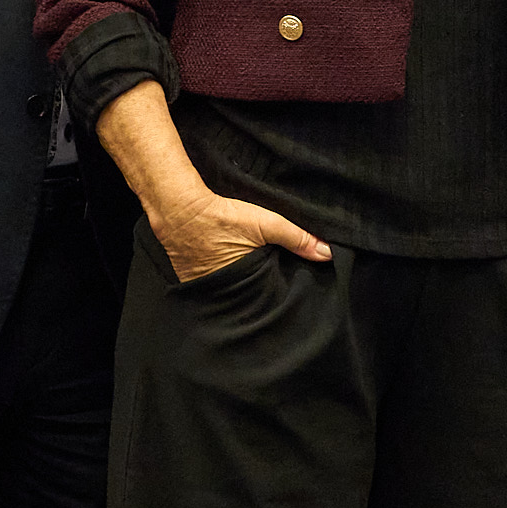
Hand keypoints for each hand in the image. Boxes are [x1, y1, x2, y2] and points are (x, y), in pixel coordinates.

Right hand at [153, 185, 329, 285]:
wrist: (178, 208)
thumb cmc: (221, 217)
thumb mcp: (264, 223)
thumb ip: (297, 238)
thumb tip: (328, 253)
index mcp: (242, 284)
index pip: (267, 299)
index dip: (279, 295)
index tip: (294, 295)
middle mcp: (222, 293)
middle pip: (250, 299)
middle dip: (263, 295)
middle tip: (278, 288)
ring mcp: (204, 289)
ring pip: (233, 294)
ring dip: (243, 289)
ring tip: (257, 282)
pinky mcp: (192, 281)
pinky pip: (215, 287)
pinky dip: (225, 282)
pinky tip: (233, 273)